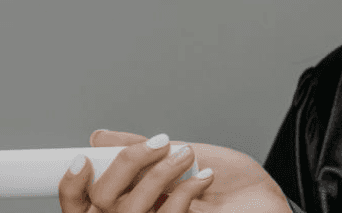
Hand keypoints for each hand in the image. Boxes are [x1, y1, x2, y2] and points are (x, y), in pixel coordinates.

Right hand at [58, 129, 291, 212]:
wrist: (271, 206)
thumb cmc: (233, 187)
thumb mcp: (185, 157)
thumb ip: (140, 150)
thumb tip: (101, 136)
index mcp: (132, 202)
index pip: (80, 204)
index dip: (70, 186)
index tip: (83, 159)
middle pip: (101, 201)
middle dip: (127, 163)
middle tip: (159, 144)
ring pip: (129, 209)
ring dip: (160, 172)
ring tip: (186, 156)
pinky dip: (185, 189)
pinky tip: (204, 179)